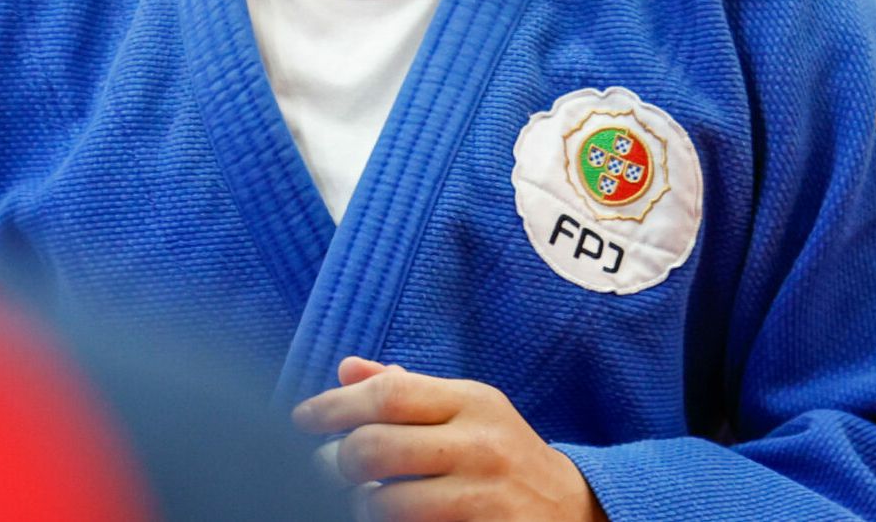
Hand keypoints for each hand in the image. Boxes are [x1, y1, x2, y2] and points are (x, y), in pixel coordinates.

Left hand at [292, 357, 605, 521]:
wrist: (573, 510)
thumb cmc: (504, 455)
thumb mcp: (468, 410)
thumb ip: (408, 390)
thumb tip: (346, 369)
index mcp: (471, 400)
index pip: (388, 393)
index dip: (334, 406)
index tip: (302, 419)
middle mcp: (480, 443)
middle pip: (377, 447)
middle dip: (336, 461)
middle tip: (326, 468)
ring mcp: (483, 494)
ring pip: (387, 501)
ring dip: (356, 504)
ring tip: (356, 500)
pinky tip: (384, 518)